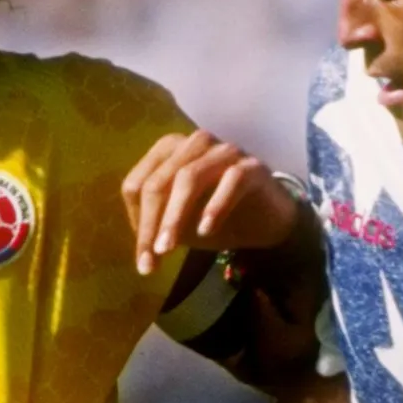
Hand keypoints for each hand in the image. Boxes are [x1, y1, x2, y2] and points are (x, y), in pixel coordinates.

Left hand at [125, 130, 298, 276]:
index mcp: (168, 151)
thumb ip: (156, 227)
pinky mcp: (252, 166)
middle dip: (151, 224)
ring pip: (189, 177)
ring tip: (169, 248)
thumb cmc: (212, 216)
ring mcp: (223, 151)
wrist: (265, 220)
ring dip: (175, 216)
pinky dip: (215, 206)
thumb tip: (142, 250)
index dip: (137, 222)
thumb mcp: (177, 224)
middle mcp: (193, 144)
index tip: (144, 258)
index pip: (138, 185)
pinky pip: (231, 180)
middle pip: (158, 182)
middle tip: (153, 258)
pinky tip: (205, 230)